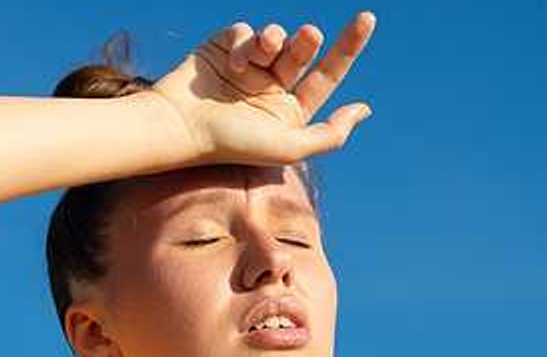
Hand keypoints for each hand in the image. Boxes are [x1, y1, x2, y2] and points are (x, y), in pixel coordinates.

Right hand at [149, 11, 376, 166]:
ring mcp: (249, 66)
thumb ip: (330, 134)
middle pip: (304, 51)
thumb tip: (364, 109)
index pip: (327, 74)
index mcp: (291, 109)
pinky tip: (234, 63)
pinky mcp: (225, 47)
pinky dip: (246, 44)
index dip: (348, 47)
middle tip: (310, 36)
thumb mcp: (289, 147)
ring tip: (266, 49)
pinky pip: (246, 32)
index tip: (366, 18)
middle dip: (308, 41)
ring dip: (277, 38)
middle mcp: (272, 86)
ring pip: (276, 36)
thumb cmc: (233, 144)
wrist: (180, 127)